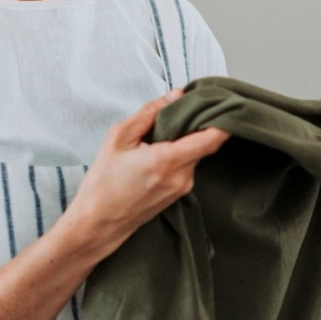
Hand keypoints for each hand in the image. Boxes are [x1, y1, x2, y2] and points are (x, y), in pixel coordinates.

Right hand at [66, 89, 228, 256]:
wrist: (97, 223)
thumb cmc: (103, 184)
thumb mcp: (118, 138)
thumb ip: (149, 113)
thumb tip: (174, 96)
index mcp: (167, 161)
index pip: (212, 138)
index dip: (222, 119)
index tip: (220, 103)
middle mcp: (182, 177)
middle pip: (204, 143)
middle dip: (195, 125)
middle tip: (177, 112)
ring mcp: (182, 188)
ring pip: (195, 154)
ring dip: (184, 141)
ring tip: (157, 137)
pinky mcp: (179, 194)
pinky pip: (187, 167)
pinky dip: (178, 155)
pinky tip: (156, 154)